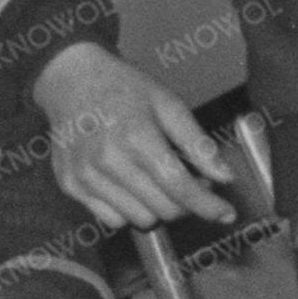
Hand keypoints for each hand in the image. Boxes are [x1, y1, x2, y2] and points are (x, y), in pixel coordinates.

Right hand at [36, 41, 239, 232]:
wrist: (71, 79)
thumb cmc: (122, 87)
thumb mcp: (168, 104)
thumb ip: (198, 144)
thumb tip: (225, 178)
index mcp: (137, 137)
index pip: (180, 188)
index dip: (209, 206)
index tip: (226, 214)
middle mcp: (108, 161)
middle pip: (164, 209)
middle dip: (186, 203)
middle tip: (189, 182)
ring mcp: (85, 176)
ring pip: (140, 220)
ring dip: (157, 208)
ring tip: (156, 180)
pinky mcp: (71, 185)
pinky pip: (112, 219)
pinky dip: (128, 210)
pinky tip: (129, 184)